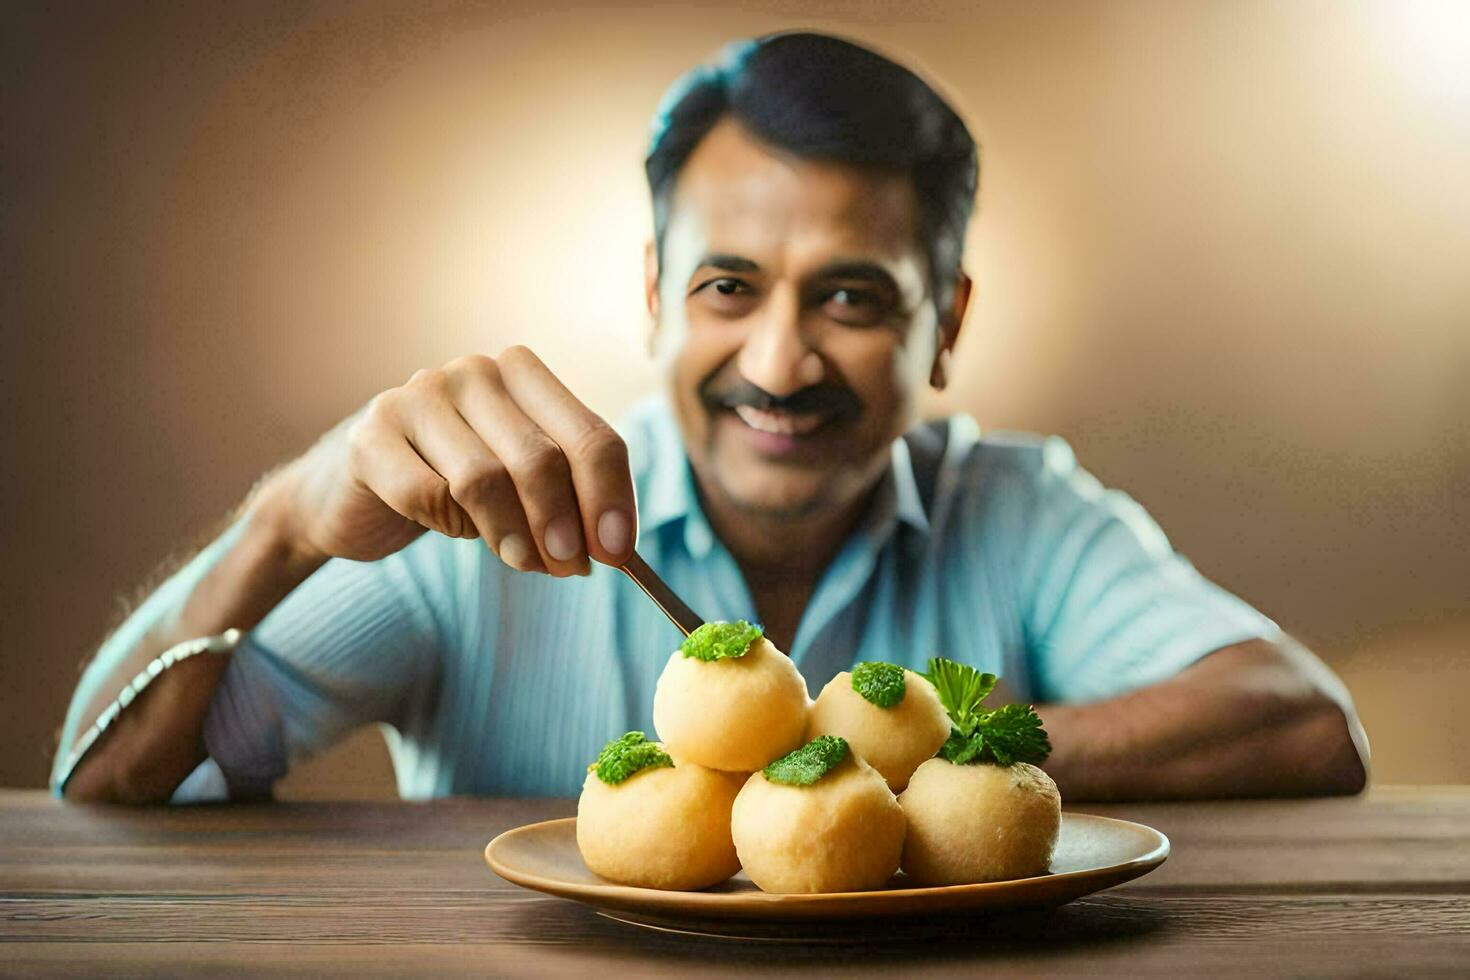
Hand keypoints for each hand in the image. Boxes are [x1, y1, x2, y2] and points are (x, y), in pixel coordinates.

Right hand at [268, 347, 636, 575]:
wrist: (354, 494)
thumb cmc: (454, 486)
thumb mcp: (521, 485)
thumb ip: (567, 500)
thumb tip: (614, 548)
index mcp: (524, 375)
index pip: (591, 435)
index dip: (610, 497)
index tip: (619, 552)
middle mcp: (474, 374)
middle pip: (542, 458)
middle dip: (564, 525)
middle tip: (571, 569)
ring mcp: (418, 397)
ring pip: (484, 479)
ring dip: (512, 535)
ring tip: (524, 561)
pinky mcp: (371, 435)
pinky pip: (426, 495)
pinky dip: (448, 525)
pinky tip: (448, 529)